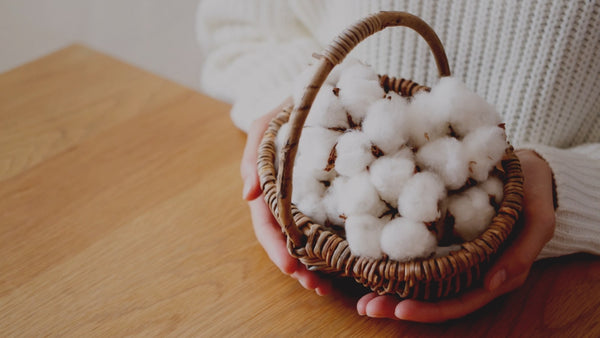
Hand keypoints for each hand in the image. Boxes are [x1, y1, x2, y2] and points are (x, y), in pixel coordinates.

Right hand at [241, 98, 332, 295]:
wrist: (317, 91)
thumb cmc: (287, 104)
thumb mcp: (265, 123)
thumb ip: (255, 155)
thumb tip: (247, 195)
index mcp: (267, 183)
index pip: (266, 222)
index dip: (276, 246)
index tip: (291, 267)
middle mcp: (285, 196)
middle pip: (286, 238)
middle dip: (298, 265)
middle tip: (316, 288)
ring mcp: (306, 196)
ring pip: (306, 236)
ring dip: (315, 263)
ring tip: (328, 286)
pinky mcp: (327, 192)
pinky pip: (328, 221)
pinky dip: (333, 243)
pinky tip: (346, 259)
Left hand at [356, 149, 555, 321]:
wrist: (528, 170)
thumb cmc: (534, 193)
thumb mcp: (539, 219)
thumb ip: (521, 253)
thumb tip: (492, 284)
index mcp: (496, 274)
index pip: (460, 301)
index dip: (430, 309)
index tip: (400, 308)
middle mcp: (473, 271)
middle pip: (434, 298)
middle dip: (400, 305)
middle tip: (367, 307)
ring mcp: (457, 257)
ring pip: (424, 283)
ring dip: (392, 291)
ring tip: (362, 299)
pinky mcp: (446, 240)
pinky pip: (421, 258)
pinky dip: (397, 265)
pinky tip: (372, 265)